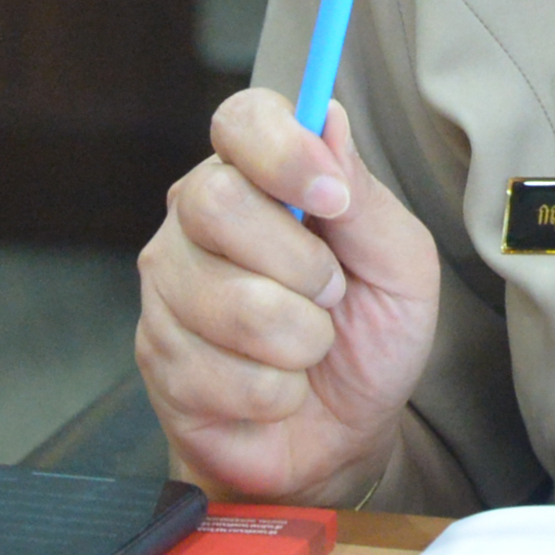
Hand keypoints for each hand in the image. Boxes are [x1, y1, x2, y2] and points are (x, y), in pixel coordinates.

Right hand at [136, 91, 439, 504]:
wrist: (344, 435)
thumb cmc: (374, 332)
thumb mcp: (400, 262)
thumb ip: (365, 195)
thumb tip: (329, 119)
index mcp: (262, 174)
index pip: (241, 120)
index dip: (283, 151)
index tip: (332, 197)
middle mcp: (199, 217)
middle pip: (217, 203)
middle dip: (300, 264)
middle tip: (332, 291)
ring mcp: (168, 286)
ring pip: (225, 299)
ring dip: (299, 338)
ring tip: (310, 344)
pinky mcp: (155, 356)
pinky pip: (215, 372)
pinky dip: (274, 390)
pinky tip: (279, 387)